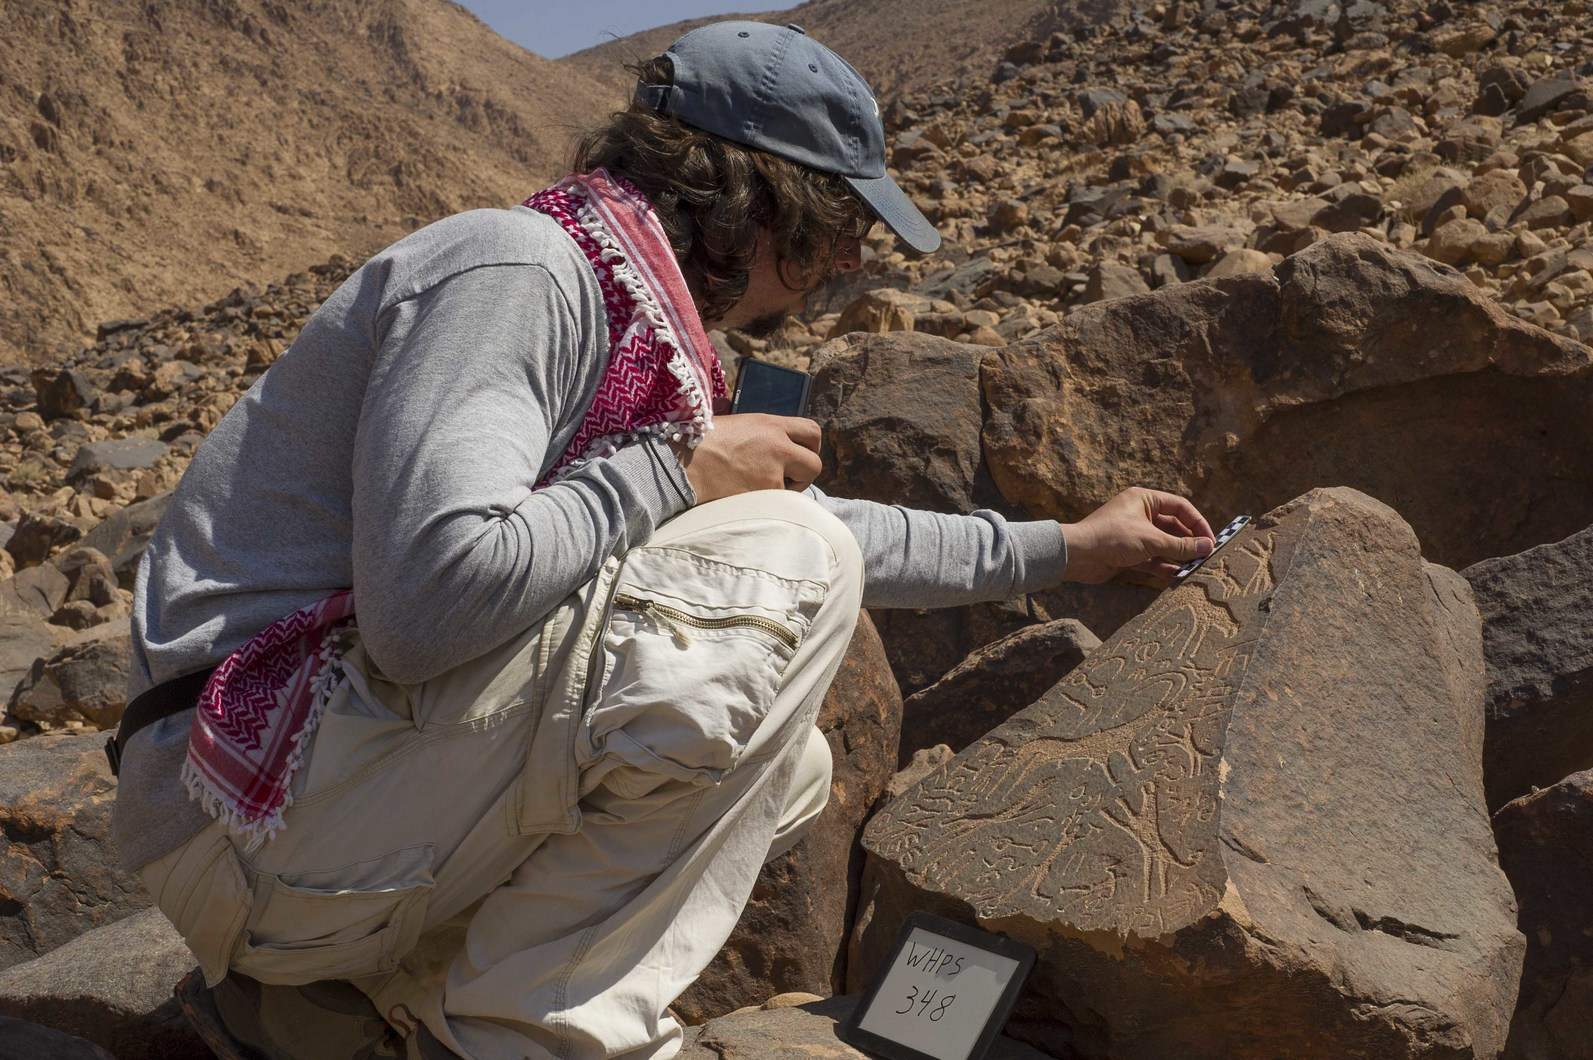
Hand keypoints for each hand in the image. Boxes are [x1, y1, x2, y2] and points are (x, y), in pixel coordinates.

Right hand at [670, 413, 822, 502]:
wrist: (680, 464)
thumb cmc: (699, 442)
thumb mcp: (735, 424)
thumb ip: (760, 432)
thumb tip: (772, 441)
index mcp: (771, 424)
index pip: (812, 430)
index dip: (811, 446)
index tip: (801, 456)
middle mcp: (778, 445)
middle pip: (815, 463)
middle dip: (805, 474)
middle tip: (789, 480)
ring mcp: (773, 471)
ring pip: (798, 488)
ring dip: (785, 491)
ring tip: (760, 488)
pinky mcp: (765, 494)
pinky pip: (778, 503)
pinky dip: (767, 504)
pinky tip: (748, 497)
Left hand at [1061, 487, 1215, 587]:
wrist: (1078, 555)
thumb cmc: (1113, 538)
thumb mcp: (1151, 540)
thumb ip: (1181, 545)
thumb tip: (1207, 546)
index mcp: (1144, 499)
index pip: (1180, 507)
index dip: (1198, 523)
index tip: (1211, 540)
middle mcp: (1139, 514)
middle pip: (1173, 527)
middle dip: (1189, 542)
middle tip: (1205, 557)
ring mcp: (1133, 534)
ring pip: (1163, 544)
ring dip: (1178, 556)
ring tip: (1195, 568)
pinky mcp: (1127, 553)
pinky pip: (1151, 558)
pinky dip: (1163, 566)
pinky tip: (1177, 575)